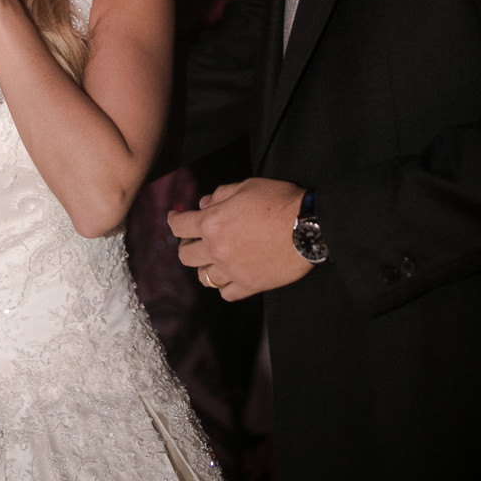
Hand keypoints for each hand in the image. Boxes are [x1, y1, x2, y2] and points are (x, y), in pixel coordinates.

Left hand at [167, 177, 312, 300]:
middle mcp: (216, 250)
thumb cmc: (278, 200)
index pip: (179, 226)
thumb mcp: (246, 186)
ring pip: (204, 277)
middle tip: (195, 238)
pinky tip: (230, 275)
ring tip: (213, 258)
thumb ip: (221, 194)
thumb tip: (205, 203)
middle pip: (186, 256)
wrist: (307, 227)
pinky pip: (227, 293)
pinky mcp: (250, 285)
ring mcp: (233, 271)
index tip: (174, 217)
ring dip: (205, 265)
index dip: (173, 220)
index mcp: (212, 223)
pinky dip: (224, 285)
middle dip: (186, 244)